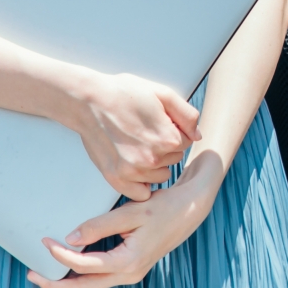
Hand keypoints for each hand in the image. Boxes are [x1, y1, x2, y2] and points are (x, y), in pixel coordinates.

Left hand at [29, 151, 226, 287]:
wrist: (191, 209)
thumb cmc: (165, 207)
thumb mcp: (133, 212)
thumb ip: (100, 225)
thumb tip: (71, 237)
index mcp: (129, 262)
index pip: (86, 264)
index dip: (62, 255)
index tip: (45, 241)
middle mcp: (129, 274)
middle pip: (84, 287)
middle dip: (56, 283)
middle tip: (31, 274)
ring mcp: (130, 273)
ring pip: (91, 284)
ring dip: (67, 280)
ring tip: (42, 272)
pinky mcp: (130, 267)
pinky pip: (100, 276)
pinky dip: (81, 273)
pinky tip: (68, 265)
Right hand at [64, 70, 198, 200]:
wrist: (89, 102)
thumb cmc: (123, 94)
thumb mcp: (162, 94)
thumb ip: (187, 115)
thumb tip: (198, 135)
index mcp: (168, 138)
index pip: (186, 142)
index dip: (174, 130)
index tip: (158, 122)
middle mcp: (152, 159)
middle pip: (174, 159)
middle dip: (165, 147)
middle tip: (144, 131)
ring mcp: (133, 172)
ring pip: (159, 176)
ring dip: (154, 165)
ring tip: (136, 145)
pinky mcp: (116, 179)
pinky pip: (141, 193)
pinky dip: (140, 183)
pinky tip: (134, 166)